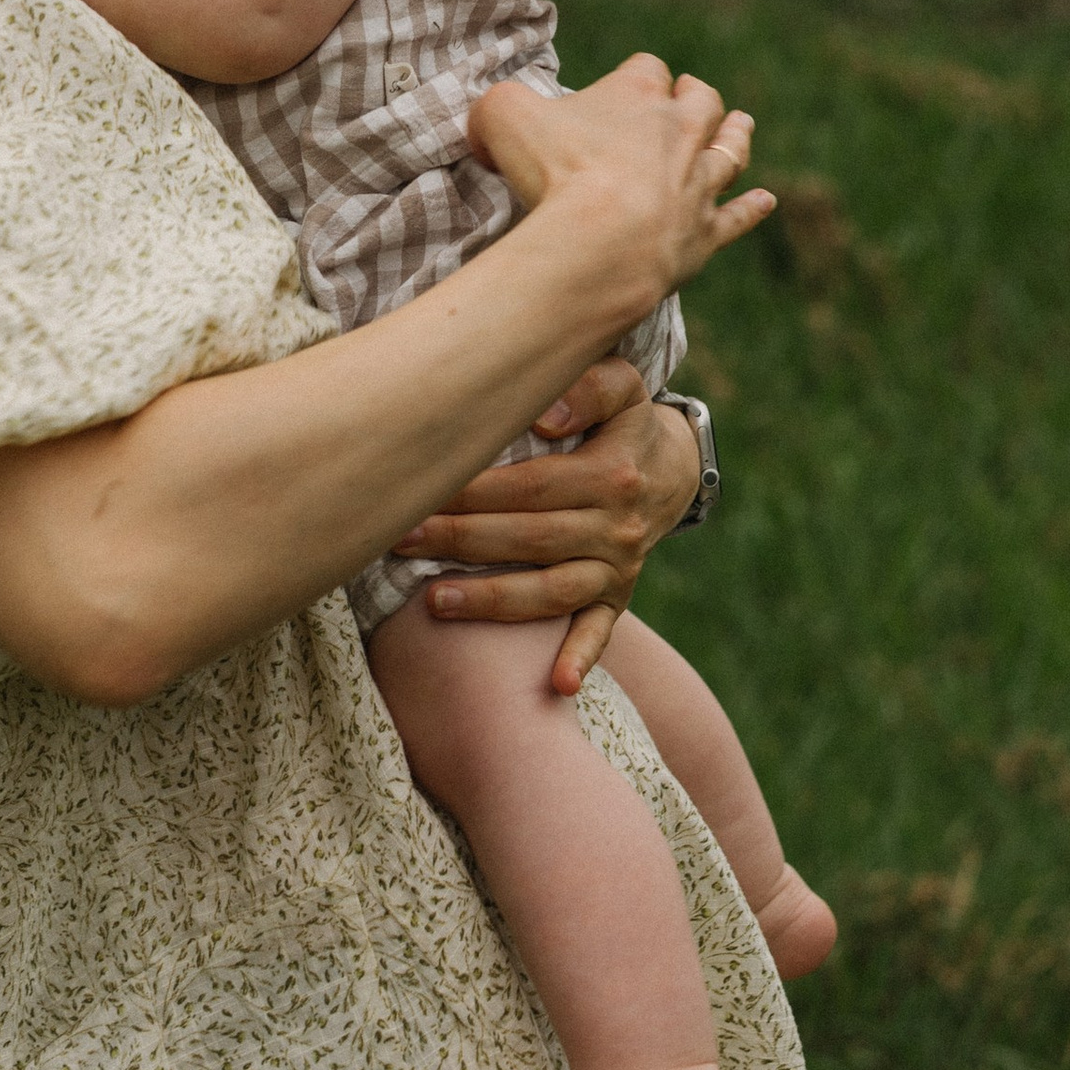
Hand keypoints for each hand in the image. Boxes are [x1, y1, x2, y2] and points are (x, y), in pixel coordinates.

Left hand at [389, 360, 705, 691]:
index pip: (532, 487)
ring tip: (433, 602)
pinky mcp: (617, 597)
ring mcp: (618, 568)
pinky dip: (581, 657)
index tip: (421, 493)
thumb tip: (544, 418)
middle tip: (400, 540)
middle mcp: (618, 526)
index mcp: (612, 473)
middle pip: (529, 539)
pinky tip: (556, 686)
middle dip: (461, 541)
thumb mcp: (620, 383)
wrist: (668, 465)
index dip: (474, 492)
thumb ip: (586, 387)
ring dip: (492, 600)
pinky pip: (599, 631)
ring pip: (551, 591)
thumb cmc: (621, 417)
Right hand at [470, 55, 770, 320]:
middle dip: (694, 95)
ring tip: (741, 123)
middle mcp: (679, 131)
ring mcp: (698, 182)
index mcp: (636, 94)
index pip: (645, 68)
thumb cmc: (553, 172)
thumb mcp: (500, 117)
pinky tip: (766, 199)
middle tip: (688, 94)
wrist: (601, 240)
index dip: (634, 75)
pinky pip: (736, 215)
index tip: (619, 87)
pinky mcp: (705, 232)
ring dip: (736, 135)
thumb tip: (488, 127)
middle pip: (700, 100)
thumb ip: (495, 109)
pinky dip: (751, 208)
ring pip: (730, 149)